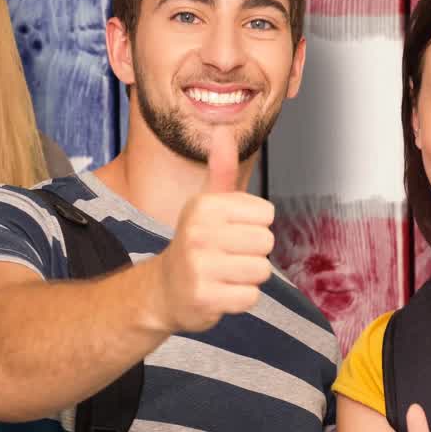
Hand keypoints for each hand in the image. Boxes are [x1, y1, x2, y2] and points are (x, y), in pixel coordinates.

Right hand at [153, 126, 274, 332]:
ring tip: (223, 274)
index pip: (266, 213)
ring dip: (247, 277)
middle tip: (226, 257)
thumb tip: (223, 132)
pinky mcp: (203, 297)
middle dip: (253, 253)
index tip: (229, 232)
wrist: (164, 290)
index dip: (254, 225)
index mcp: (203, 205)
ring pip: (261, 270)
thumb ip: (221, 171)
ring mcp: (198, 266)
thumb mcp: (207, 204)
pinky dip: (240, 299)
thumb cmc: (196, 243)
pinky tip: (219, 293)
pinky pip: (250, 297)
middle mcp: (197, 232)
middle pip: (266, 242)